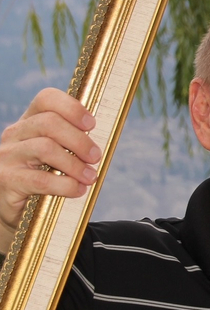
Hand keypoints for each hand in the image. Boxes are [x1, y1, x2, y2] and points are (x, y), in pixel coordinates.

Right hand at [0, 88, 100, 252]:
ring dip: (75, 164)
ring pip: (45, 148)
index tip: (92, 124)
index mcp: (29, 123)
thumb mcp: (56, 157)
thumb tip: (101, 146)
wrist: (15, 210)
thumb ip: (72, 145)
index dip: (72, 107)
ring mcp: (8, 157)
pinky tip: (78, 190)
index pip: (46, 99)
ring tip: (90, 176)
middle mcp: (14, 135)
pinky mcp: (7, 180)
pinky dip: (65, 185)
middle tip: (96, 157)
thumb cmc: (42, 180)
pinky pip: (41, 180)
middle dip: (79, 139)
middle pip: (49, 122)